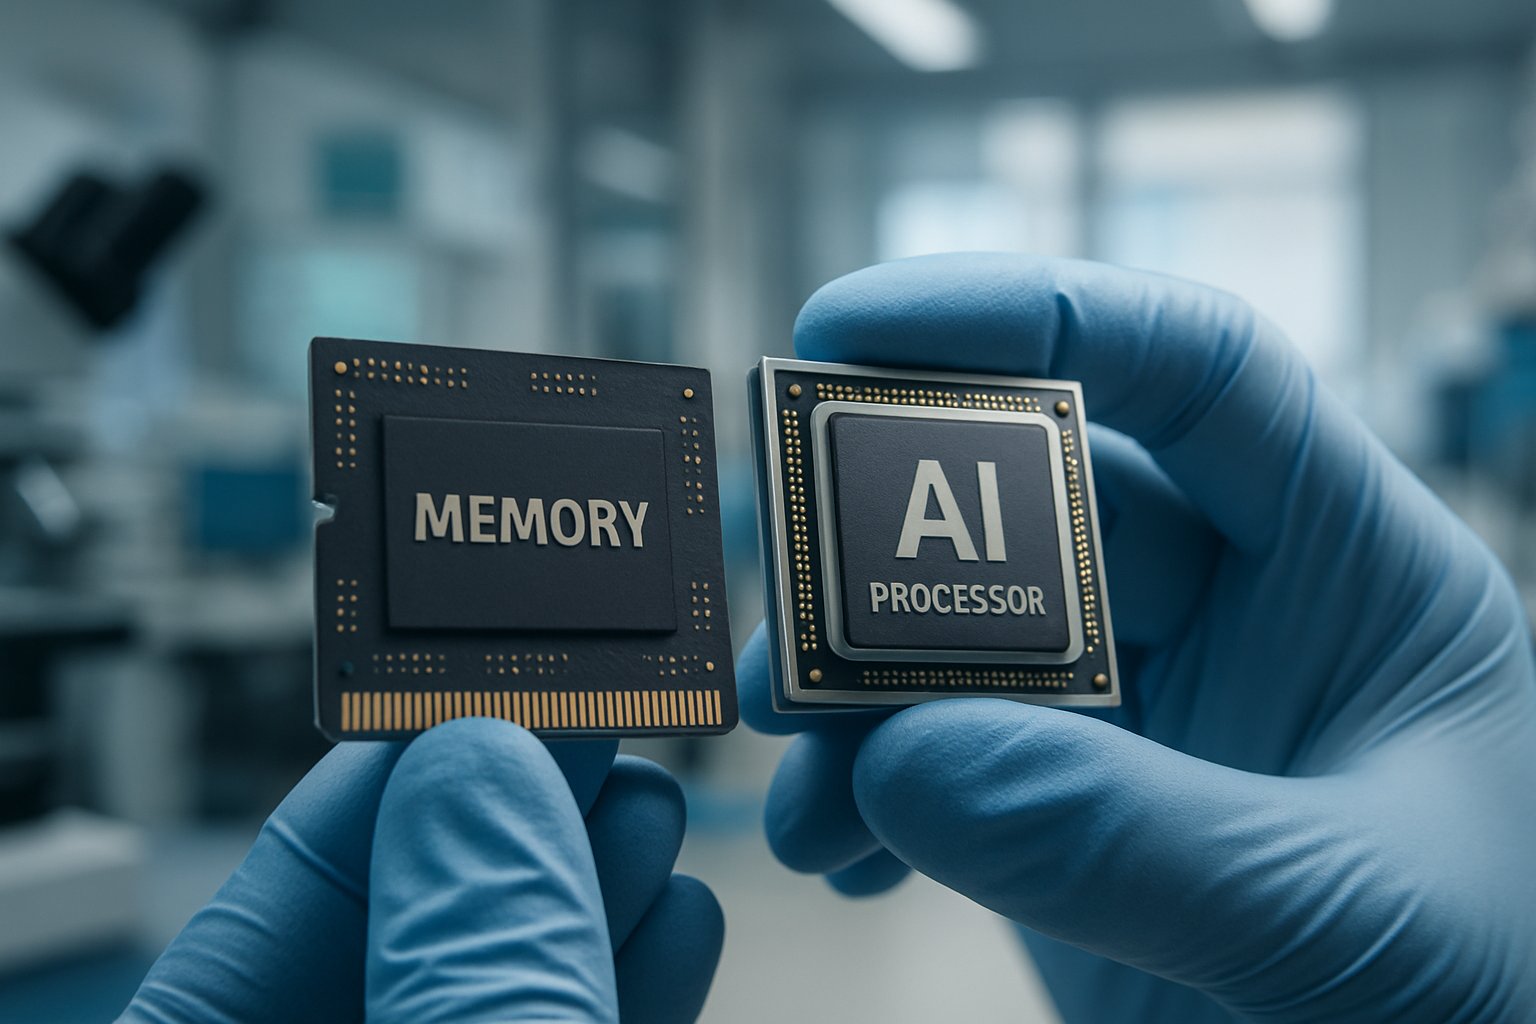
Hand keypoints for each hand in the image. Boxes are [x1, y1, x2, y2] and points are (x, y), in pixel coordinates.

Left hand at [119, 718, 722, 1022]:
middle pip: (421, 909)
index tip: (488, 661)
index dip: (394, 757)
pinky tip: (680, 908)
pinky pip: (578, 1023)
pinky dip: (637, 974)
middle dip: (518, 801)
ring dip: (596, 875)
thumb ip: (465, 964)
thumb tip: (482, 769)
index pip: (289, 883)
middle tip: (596, 705)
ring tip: (649, 799)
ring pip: (517, 966)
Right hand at [740, 253, 1535, 1021]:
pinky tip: (836, 851)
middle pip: (1032, 509)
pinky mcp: (1069, 812)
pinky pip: (936, 765)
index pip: (1196, 372)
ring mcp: (1142, 716)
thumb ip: (1134, 837)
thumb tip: (905, 757)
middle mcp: (1235, 615)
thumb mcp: (1343, 917)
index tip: (851, 327)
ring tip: (797, 786)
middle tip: (787, 619)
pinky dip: (863, 800)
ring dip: (852, 699)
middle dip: (888, 551)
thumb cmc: (1485, 1006)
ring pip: (957, 643)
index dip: (1028, 318)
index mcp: (1351, 570)